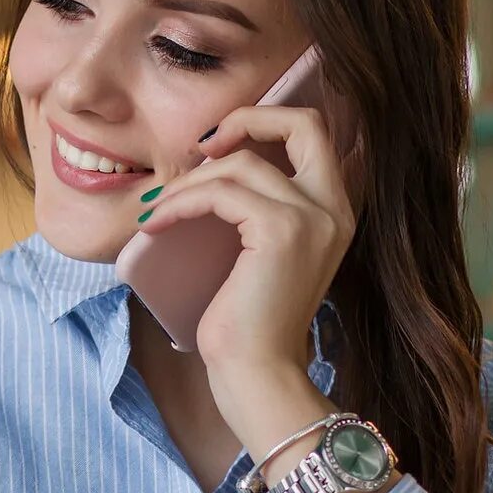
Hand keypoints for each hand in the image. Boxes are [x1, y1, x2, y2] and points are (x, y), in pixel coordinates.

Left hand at [138, 106, 353, 439]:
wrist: (258, 375)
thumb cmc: (248, 324)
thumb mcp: (259, 255)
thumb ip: (257, 210)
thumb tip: (208, 165)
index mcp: (335, 212)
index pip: (314, 133)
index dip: (266, 121)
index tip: (218, 145)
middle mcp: (335, 209)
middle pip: (304, 123)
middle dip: (247, 117)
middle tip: (199, 147)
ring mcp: (313, 218)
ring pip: (242, 163)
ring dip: (189, 183)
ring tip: (159, 212)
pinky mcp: (281, 232)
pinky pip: (219, 192)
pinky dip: (180, 202)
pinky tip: (157, 224)